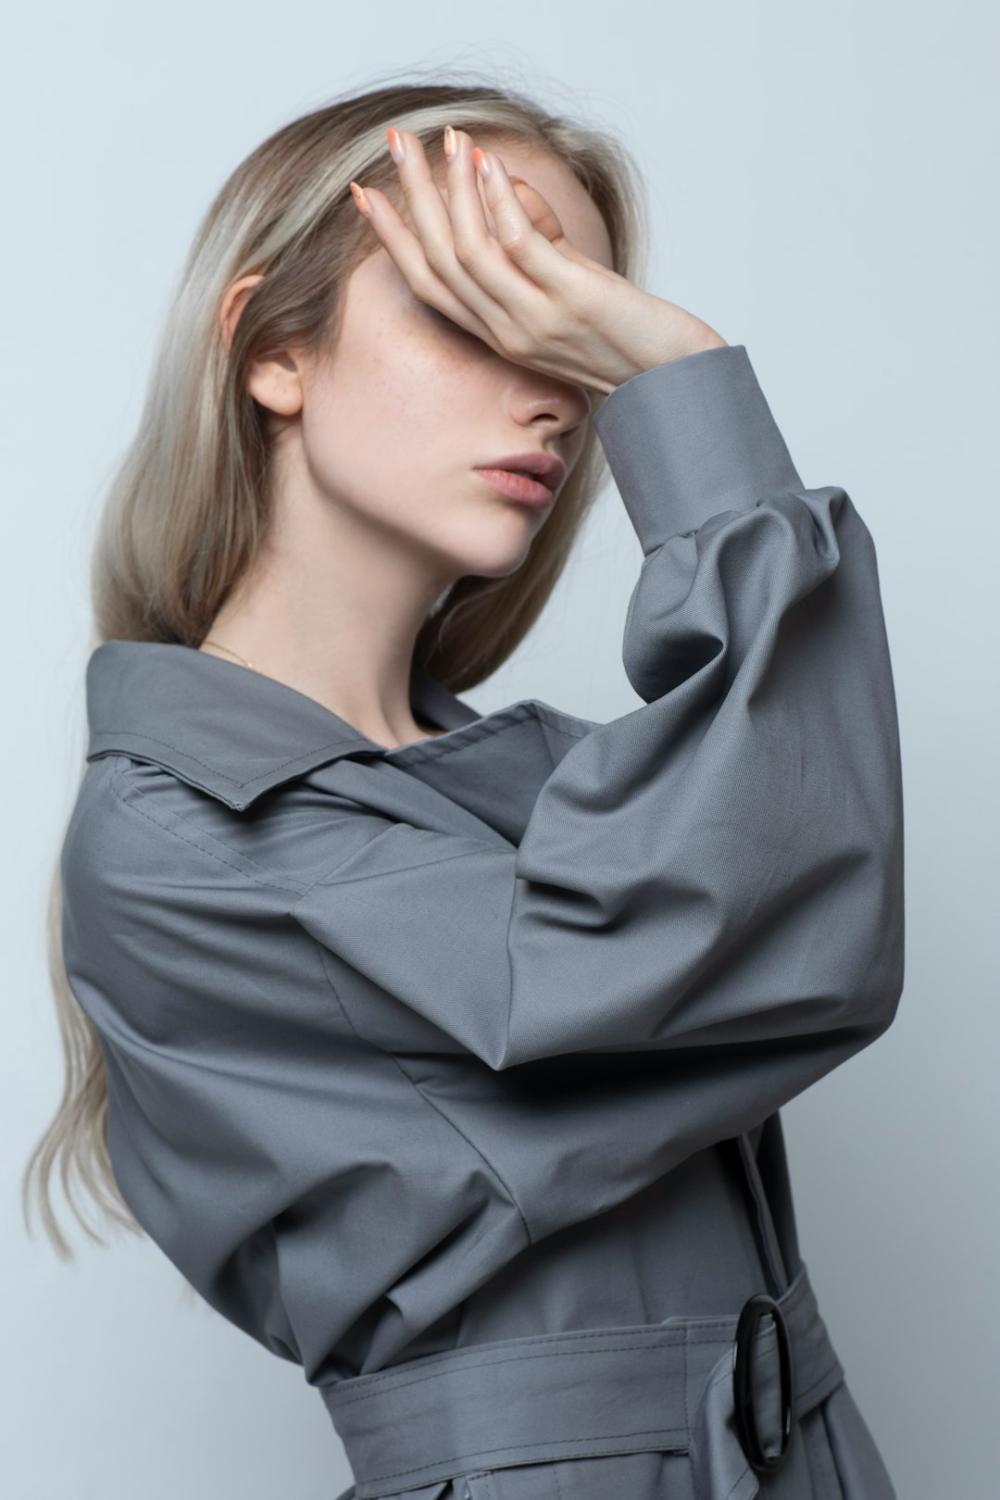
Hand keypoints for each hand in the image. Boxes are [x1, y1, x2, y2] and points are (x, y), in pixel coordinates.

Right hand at [349, 126, 726, 395]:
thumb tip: (500, 185)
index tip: (364, 194)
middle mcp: (508, 332)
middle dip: (412, 197)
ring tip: (446, 140)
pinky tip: (490, 165)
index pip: (428, 283)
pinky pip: (521, 247)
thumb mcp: (566, 287)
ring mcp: (537, 321)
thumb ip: (534, 246)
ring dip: (452, 191)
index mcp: (498, 334)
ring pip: (470, 253)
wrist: (677, 381)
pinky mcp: (572, 304)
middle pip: (439, 260)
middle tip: (394, 143)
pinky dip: (500, 201)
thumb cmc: (626, 335)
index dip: (392, 239)